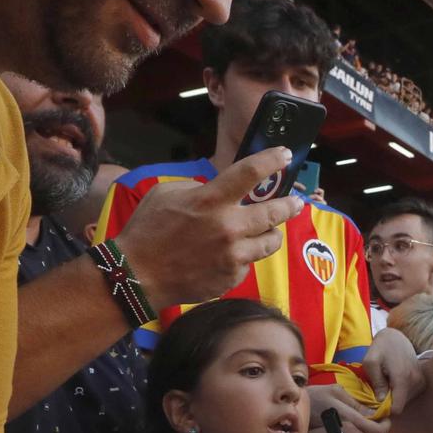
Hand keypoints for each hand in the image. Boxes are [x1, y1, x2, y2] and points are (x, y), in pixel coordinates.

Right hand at [112, 149, 302, 308]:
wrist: (136, 276)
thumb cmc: (148, 230)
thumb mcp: (167, 194)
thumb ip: (200, 188)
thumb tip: (221, 191)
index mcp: (210, 200)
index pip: (250, 172)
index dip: (272, 160)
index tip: (285, 155)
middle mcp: (228, 228)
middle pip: (274, 213)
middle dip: (290, 205)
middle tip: (296, 202)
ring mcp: (233, 256)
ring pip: (270, 242)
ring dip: (272, 234)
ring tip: (269, 231)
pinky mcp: (231, 278)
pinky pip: (247, 263)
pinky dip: (243, 257)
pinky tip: (228, 256)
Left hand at [361, 328, 425, 415]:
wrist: (396, 337)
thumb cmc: (380, 349)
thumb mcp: (370, 362)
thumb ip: (376, 382)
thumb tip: (381, 400)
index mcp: (403, 378)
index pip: (397, 408)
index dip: (385, 409)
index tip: (377, 402)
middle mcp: (416, 381)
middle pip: (401, 405)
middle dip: (390, 401)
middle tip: (381, 388)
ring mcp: (421, 381)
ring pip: (406, 401)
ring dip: (395, 396)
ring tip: (388, 382)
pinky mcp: (423, 381)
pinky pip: (411, 395)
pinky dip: (402, 392)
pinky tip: (395, 381)